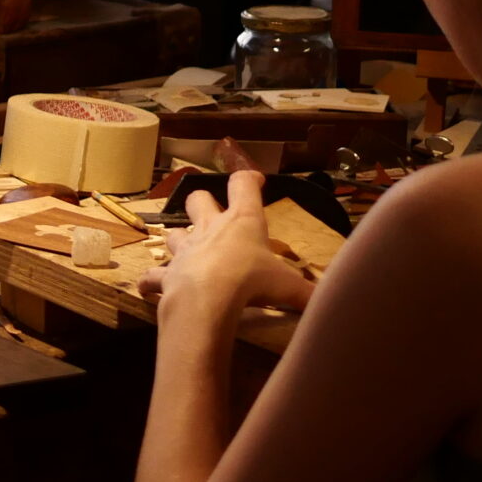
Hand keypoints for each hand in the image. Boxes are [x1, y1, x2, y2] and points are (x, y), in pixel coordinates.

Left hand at [139, 169, 313, 313]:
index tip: (254, 179)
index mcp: (241, 222)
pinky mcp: (168, 273)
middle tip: (213, 210)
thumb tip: (331, 303)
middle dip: (204, 201)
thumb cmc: (251, 282)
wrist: (207, 298)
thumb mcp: (288, 288)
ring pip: (174, 233)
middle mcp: (209, 229)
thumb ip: (310, 294)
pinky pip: (154, 275)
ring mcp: (185, 249)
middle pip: (198, 200)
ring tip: (186, 248)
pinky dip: (152, 281)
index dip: (248, 179)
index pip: (243, 186)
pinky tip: (150, 287)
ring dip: (179, 239)